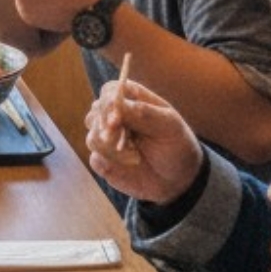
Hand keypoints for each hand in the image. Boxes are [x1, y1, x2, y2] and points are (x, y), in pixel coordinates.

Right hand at [83, 74, 203, 201]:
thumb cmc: (176, 146)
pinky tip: (129, 165)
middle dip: (106, 128)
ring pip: (93, 137)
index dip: (108, 104)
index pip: (109, 91)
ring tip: (136, 156)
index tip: (115, 121)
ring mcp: (107, 138)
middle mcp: (115, 116)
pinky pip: (95, 159)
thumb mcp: (169, 126)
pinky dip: (111, 163)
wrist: (177, 179)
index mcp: (133, 99)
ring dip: (112, 149)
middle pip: (95, 113)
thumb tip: (117, 106)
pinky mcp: (102, 159)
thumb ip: (144, 113)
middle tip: (121, 141)